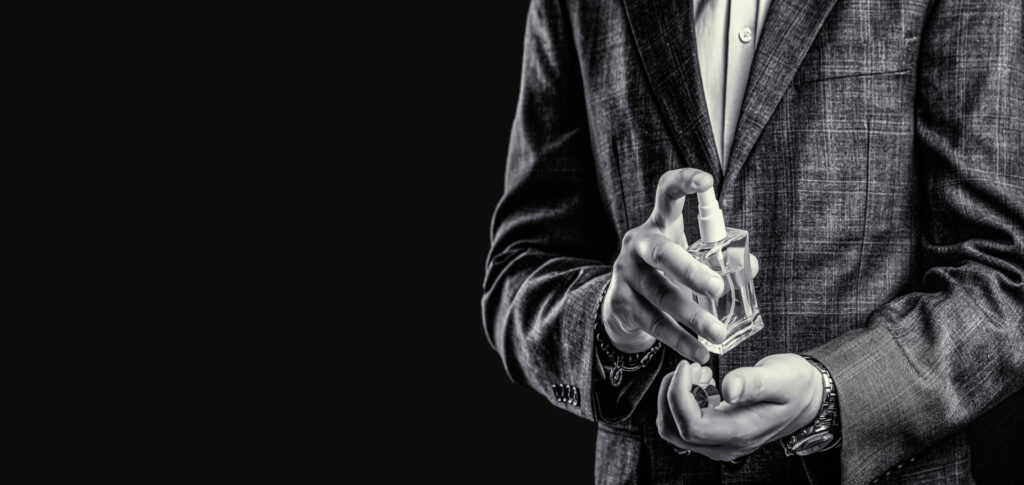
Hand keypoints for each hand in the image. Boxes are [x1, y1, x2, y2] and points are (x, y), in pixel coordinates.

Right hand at [601, 169, 738, 362]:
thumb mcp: (689, 258)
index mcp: (658, 224)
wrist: (623, 304)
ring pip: (661, 295)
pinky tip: (699, 351)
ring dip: (692, 317)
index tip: (706, 181)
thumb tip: (753, 266)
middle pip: (661, 253)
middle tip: (718, 289)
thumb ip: (720, 259)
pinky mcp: (620, 303)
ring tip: (717, 333)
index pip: (666, 194)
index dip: (684, 183)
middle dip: (690, 271)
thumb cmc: (667, 273)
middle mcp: (637, 245)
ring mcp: (625, 274)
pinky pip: (653, 323)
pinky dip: (679, 340)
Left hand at [656, 354, 822, 461]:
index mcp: (741, 432)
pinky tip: (699, 382)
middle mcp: (726, 445)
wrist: (806, 400)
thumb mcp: (782, 378)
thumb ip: (755, 383)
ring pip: (673, 429)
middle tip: (690, 367)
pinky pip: (682, 424)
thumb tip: (729, 389)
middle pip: (674, 430)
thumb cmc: (796, 386)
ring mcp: (718, 443)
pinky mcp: (714, 435)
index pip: (691, 425)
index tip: (687, 366)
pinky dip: (680, 401)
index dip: (678, 395)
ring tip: (694, 373)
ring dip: (672, 398)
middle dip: (671, 394)